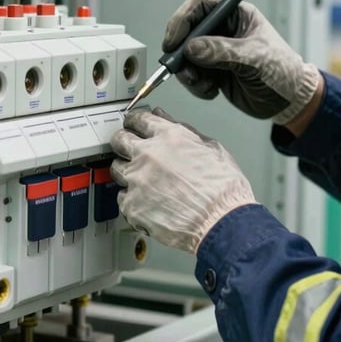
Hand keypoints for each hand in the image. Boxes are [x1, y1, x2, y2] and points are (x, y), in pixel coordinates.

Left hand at [110, 108, 256, 253]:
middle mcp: (148, 155)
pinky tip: (146, 202)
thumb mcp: (211, 148)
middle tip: (129, 149)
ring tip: (142, 180)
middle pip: (119, 140)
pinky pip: (122, 197)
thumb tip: (165, 119)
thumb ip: (184, 130)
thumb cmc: (224, 189)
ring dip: (127, 171)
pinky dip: (132, 199)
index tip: (133, 125)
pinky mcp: (132, 206)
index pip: (138, 119)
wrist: (222, 222)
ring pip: (117, 168)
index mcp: (168, 136)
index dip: (134, 121)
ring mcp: (137, 181)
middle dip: (123, 142)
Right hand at [162, 0, 319, 124]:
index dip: (181, 21)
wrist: (290, 101)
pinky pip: (192, 75)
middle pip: (187, 32)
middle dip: (180, 53)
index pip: (199, 7)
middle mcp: (222, 30)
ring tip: (204, 85)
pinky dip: (196, 85)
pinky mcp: (213, 71)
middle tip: (181, 69)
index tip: (173, 42)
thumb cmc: (282, 71)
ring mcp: (216, 52)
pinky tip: (212, 91)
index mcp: (235, 15)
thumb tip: (191, 49)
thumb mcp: (254, 58)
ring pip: (185, 57)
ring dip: (188, 73)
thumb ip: (222, 51)